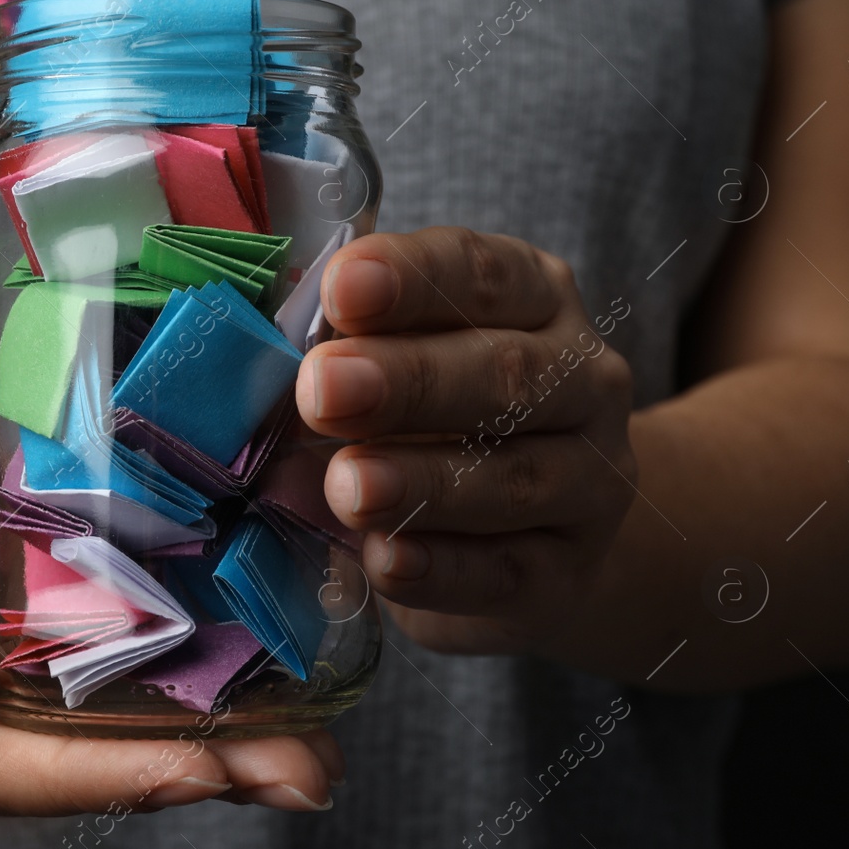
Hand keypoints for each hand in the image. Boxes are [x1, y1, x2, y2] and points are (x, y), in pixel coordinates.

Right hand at [0, 351, 341, 826]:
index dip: (84, 778)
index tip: (196, 767)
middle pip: (43, 780)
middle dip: (174, 778)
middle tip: (298, 772)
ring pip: (79, 754)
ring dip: (196, 756)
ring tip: (307, 752)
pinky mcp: (6, 668)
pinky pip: (88, 704)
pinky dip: (172, 704)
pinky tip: (260, 702)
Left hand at [297, 227, 637, 655]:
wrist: (527, 541)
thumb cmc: (435, 423)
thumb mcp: (400, 363)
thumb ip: (347, 350)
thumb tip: (260, 358)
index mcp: (536, 301)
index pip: (483, 273)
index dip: (412, 278)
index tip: (340, 287)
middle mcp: (582, 382)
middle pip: (505, 374)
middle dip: (407, 381)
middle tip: (321, 390)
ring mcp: (589, 482)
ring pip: (512, 478)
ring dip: (422, 481)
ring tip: (348, 487)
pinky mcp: (566, 574)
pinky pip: (506, 571)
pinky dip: (441, 569)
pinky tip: (385, 559)